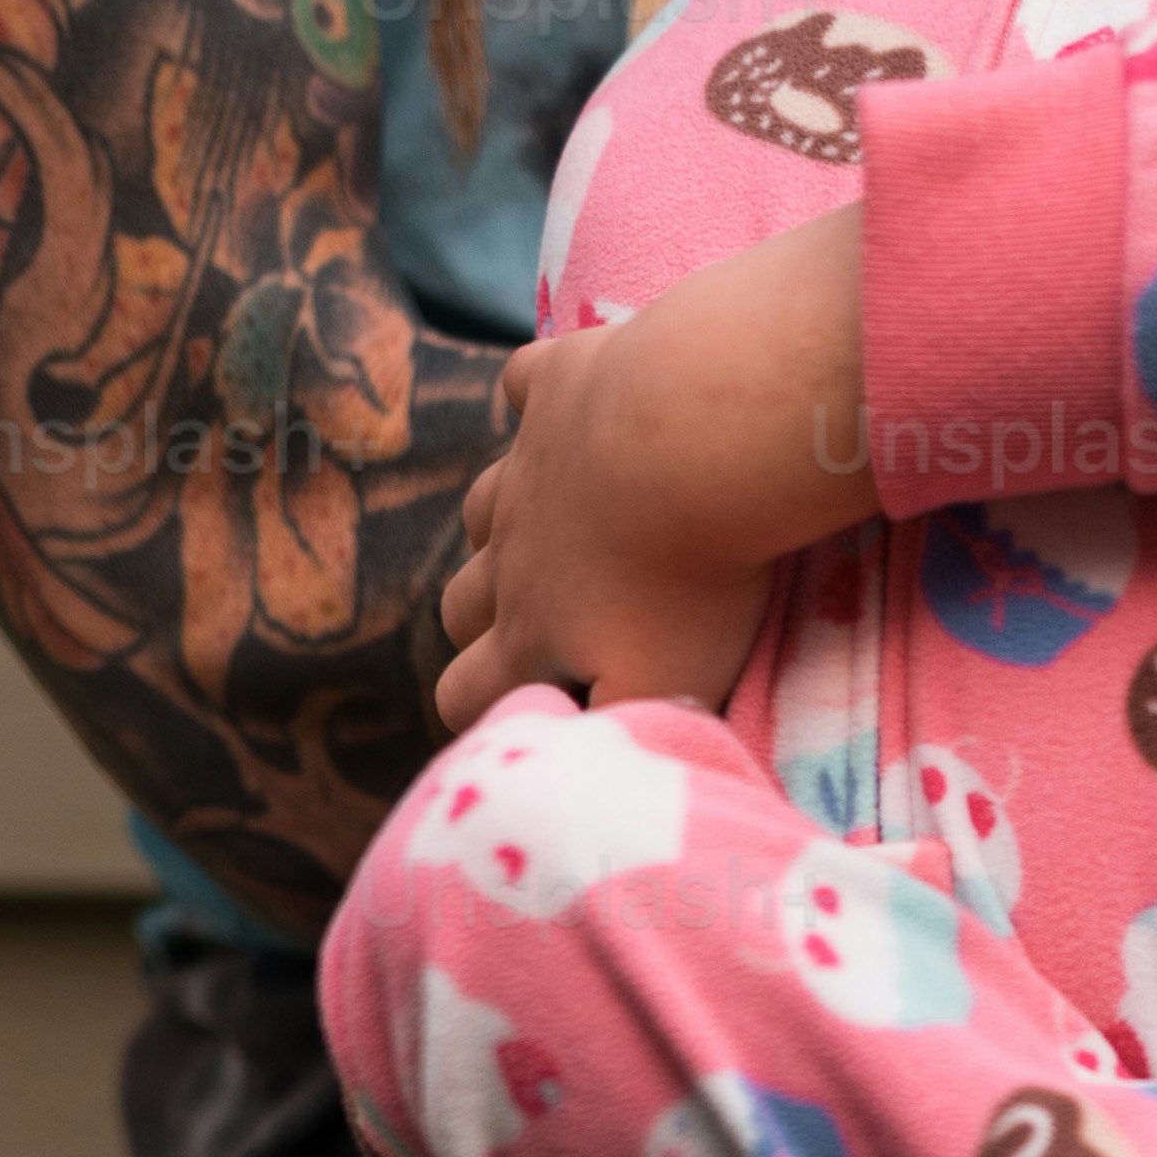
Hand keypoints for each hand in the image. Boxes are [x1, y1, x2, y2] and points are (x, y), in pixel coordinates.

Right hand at [432, 216, 873, 732]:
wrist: (697, 438)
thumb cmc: (692, 583)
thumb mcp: (665, 689)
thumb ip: (621, 733)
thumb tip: (593, 769)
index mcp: (532, 631)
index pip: (465, 694)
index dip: (481, 714)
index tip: (527, 718)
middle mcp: (510, 552)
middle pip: (459, 604)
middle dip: (484, 627)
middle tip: (547, 629)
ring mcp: (524, 465)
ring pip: (483, 507)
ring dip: (507, 525)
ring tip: (566, 532)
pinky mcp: (555, 387)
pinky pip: (524, 389)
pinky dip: (539, 402)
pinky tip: (568, 406)